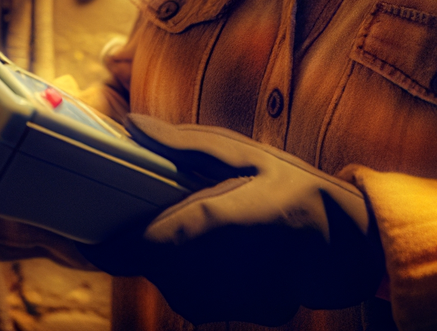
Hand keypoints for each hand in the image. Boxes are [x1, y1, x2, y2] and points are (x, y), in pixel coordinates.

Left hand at [83, 114, 381, 325]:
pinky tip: (213, 252)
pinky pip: (195, 297)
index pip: (147, 245)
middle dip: (141, 244)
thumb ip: (185, 144)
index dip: (113, 246)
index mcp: (217, 222)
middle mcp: (220, 269)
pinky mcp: (237, 313)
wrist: (347, 244)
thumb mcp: (246, 154)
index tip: (89, 238)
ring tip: (191, 229)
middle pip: (152, 266)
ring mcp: (229, 298)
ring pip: (170, 284)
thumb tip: (135, 124)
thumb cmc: (297, 191)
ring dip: (167, 261)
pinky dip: (192, 276)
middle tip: (142, 217)